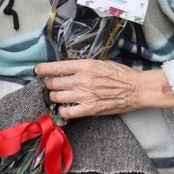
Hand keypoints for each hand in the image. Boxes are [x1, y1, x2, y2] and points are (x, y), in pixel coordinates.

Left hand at [35, 60, 173, 118]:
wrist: (135, 89)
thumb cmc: (120, 74)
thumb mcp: (99, 62)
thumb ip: (82, 66)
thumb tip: (66, 68)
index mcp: (84, 66)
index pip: (56, 67)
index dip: (44, 69)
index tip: (38, 70)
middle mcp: (82, 80)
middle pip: (54, 83)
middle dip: (49, 83)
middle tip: (50, 84)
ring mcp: (85, 95)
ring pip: (57, 96)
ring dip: (54, 96)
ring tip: (56, 95)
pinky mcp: (90, 109)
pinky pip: (68, 111)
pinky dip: (62, 110)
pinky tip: (64, 107)